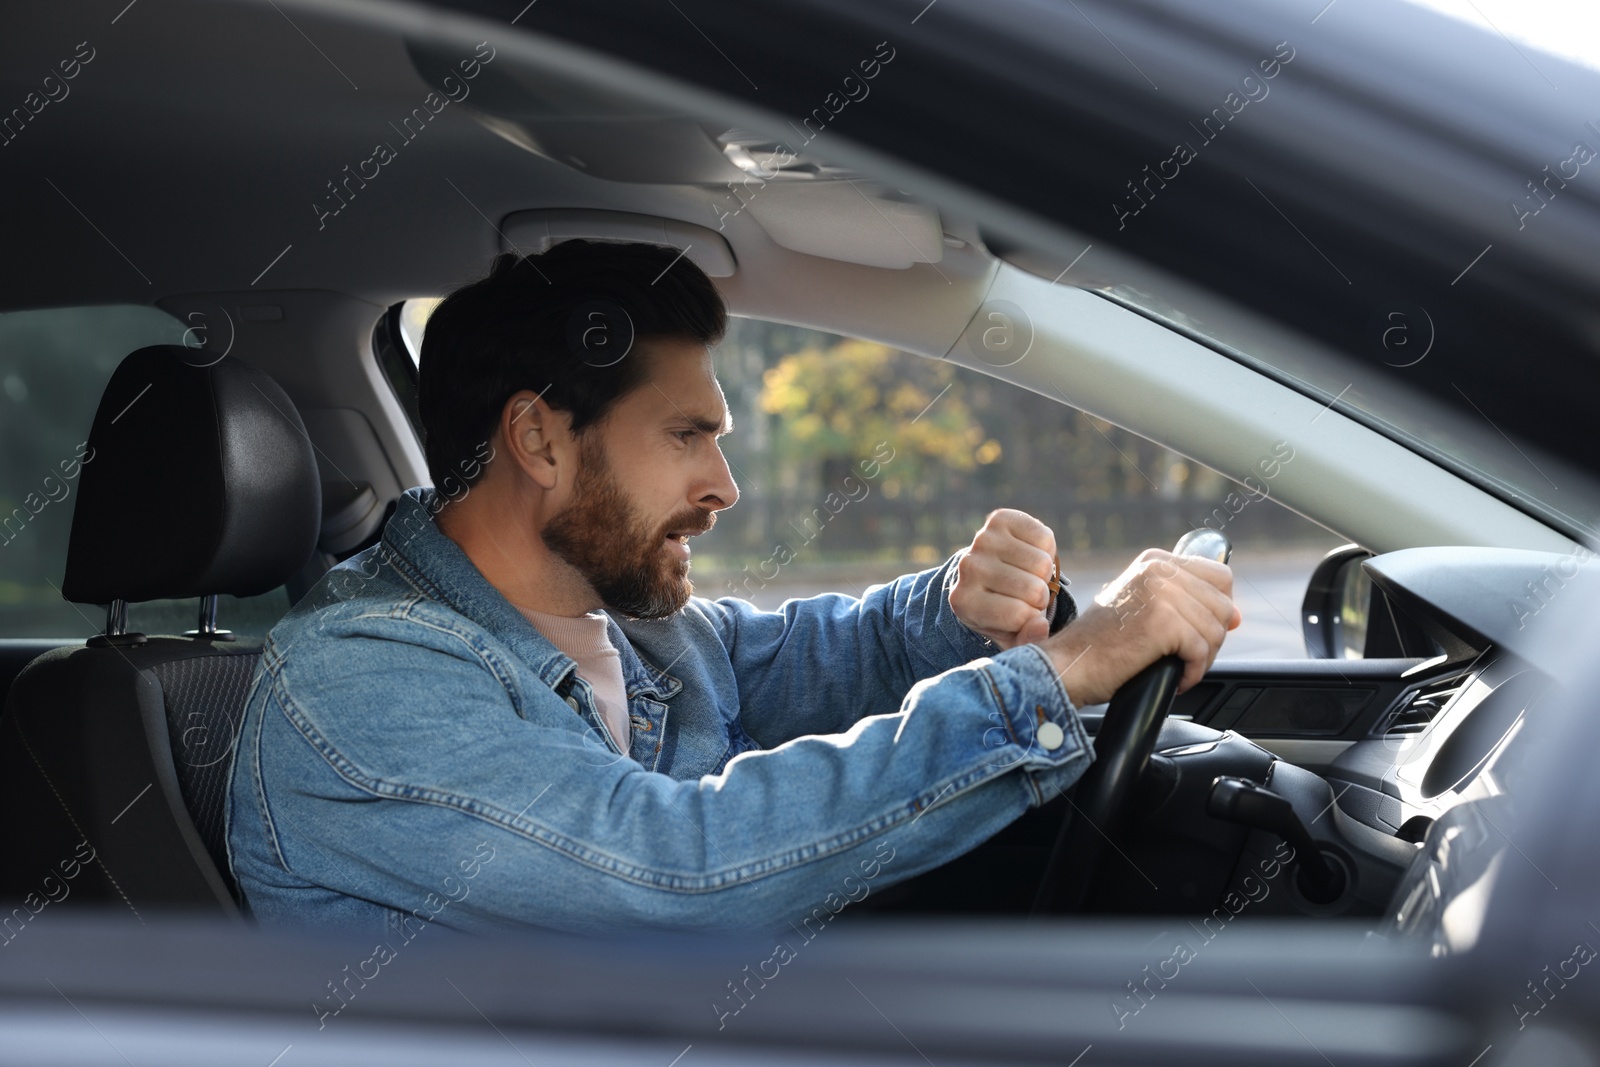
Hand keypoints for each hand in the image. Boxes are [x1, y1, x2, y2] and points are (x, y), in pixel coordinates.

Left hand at [949, 509, 1057, 648]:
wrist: (991, 574)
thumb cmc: (1003, 610)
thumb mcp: (1011, 636)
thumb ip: (1027, 641)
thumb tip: (1039, 625)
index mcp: (964, 603)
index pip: (1019, 615)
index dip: (1033, 618)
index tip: (1022, 614)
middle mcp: (967, 568)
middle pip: (1034, 590)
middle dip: (1040, 596)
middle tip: (1027, 593)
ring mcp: (982, 540)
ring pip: (1042, 564)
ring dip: (1044, 573)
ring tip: (1028, 574)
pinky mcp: (1000, 519)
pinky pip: (1045, 538)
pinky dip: (1047, 549)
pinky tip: (1029, 554)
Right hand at [1041, 547, 1240, 706]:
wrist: (1069, 664)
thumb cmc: (1100, 644)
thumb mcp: (1142, 608)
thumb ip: (1185, 602)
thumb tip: (1237, 616)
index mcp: (1154, 561)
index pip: (1219, 575)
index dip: (1219, 607)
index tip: (1205, 630)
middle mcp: (1158, 570)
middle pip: (1222, 605)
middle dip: (1212, 639)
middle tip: (1186, 658)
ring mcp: (1161, 593)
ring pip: (1216, 630)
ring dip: (1203, 659)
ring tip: (1178, 668)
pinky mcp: (1163, 622)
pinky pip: (1202, 651)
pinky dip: (1194, 672)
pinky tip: (1176, 678)